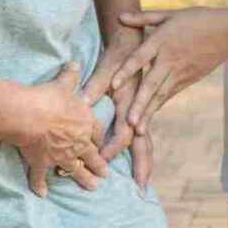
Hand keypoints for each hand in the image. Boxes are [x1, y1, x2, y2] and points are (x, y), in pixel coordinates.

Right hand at [16, 62, 108, 196]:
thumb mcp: (64, 83)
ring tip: (92, 187)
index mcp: (86, 124)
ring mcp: (61, 156)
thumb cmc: (50, 97)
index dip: (100, 140)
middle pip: (92, 156)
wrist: (30, 115)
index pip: (98, 134)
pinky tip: (42, 193)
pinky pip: (41, 178)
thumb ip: (71, 75)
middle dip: (99, 165)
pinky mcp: (42, 164)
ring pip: (76, 171)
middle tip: (105, 174)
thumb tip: (75, 62)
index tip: (103, 145)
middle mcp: (78, 143)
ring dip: (84, 179)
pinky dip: (40, 186)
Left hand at [82, 34, 152, 188]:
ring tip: (143, 180)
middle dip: (142, 164)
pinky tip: (139, 159)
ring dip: (144, 159)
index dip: (112, 148)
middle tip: (141, 187)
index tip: (101, 160)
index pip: (124, 132)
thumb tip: (81, 102)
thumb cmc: (118, 53)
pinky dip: (142, 148)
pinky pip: (144, 133)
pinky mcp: (142, 108)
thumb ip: (93, 86)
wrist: (133, 39)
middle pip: (143, 142)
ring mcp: (143, 108)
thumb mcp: (106, 68)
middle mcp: (140, 108)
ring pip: (146, 140)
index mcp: (132, 101)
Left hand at [112, 7, 227, 135]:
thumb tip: (119, 16)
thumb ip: (144, 18)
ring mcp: (179, 72)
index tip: (113, 85)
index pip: (140, 58)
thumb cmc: (197, 19)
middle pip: (151, 84)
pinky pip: (169, 95)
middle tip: (128, 122)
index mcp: (162, 41)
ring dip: (148, 112)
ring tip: (137, 130)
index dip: (126, 71)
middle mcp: (169, 60)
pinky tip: (148, 119)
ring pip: (161, 95)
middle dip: (139, 104)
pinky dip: (158, 107)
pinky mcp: (187, 80)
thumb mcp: (170, 14)